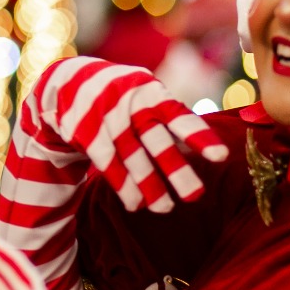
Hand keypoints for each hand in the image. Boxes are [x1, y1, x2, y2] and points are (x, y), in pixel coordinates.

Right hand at [22, 56, 226, 212]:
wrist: (68, 81)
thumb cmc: (122, 97)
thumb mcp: (146, 100)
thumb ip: (169, 121)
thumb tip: (202, 150)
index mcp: (153, 93)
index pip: (180, 116)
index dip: (200, 136)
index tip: (220, 156)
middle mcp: (131, 102)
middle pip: (156, 139)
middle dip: (175, 168)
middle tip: (195, 196)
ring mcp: (105, 114)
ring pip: (131, 155)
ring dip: (148, 183)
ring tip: (165, 208)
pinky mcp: (83, 128)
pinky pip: (106, 160)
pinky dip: (121, 183)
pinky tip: (134, 202)